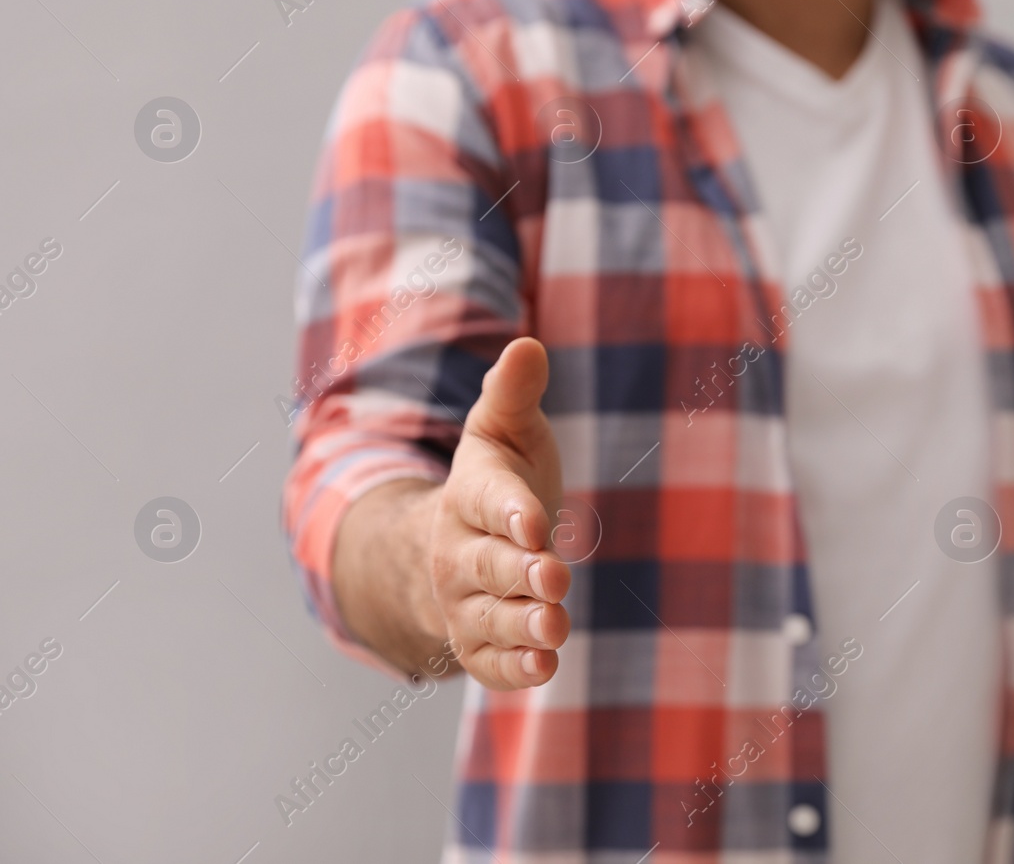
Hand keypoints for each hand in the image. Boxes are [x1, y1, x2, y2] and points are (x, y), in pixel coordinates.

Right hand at [425, 337, 569, 689]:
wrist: (463, 543)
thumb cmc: (500, 478)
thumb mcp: (504, 430)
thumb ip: (514, 393)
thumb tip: (527, 344)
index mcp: (471, 494)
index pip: (488, 501)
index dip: (512, 512)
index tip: (537, 522)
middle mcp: (458, 552)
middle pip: (487, 565)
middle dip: (520, 573)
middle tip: (554, 577)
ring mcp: (463, 602)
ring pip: (488, 618)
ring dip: (522, 625)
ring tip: (555, 627)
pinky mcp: (477, 644)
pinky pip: (488, 661)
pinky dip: (513, 669)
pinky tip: (543, 668)